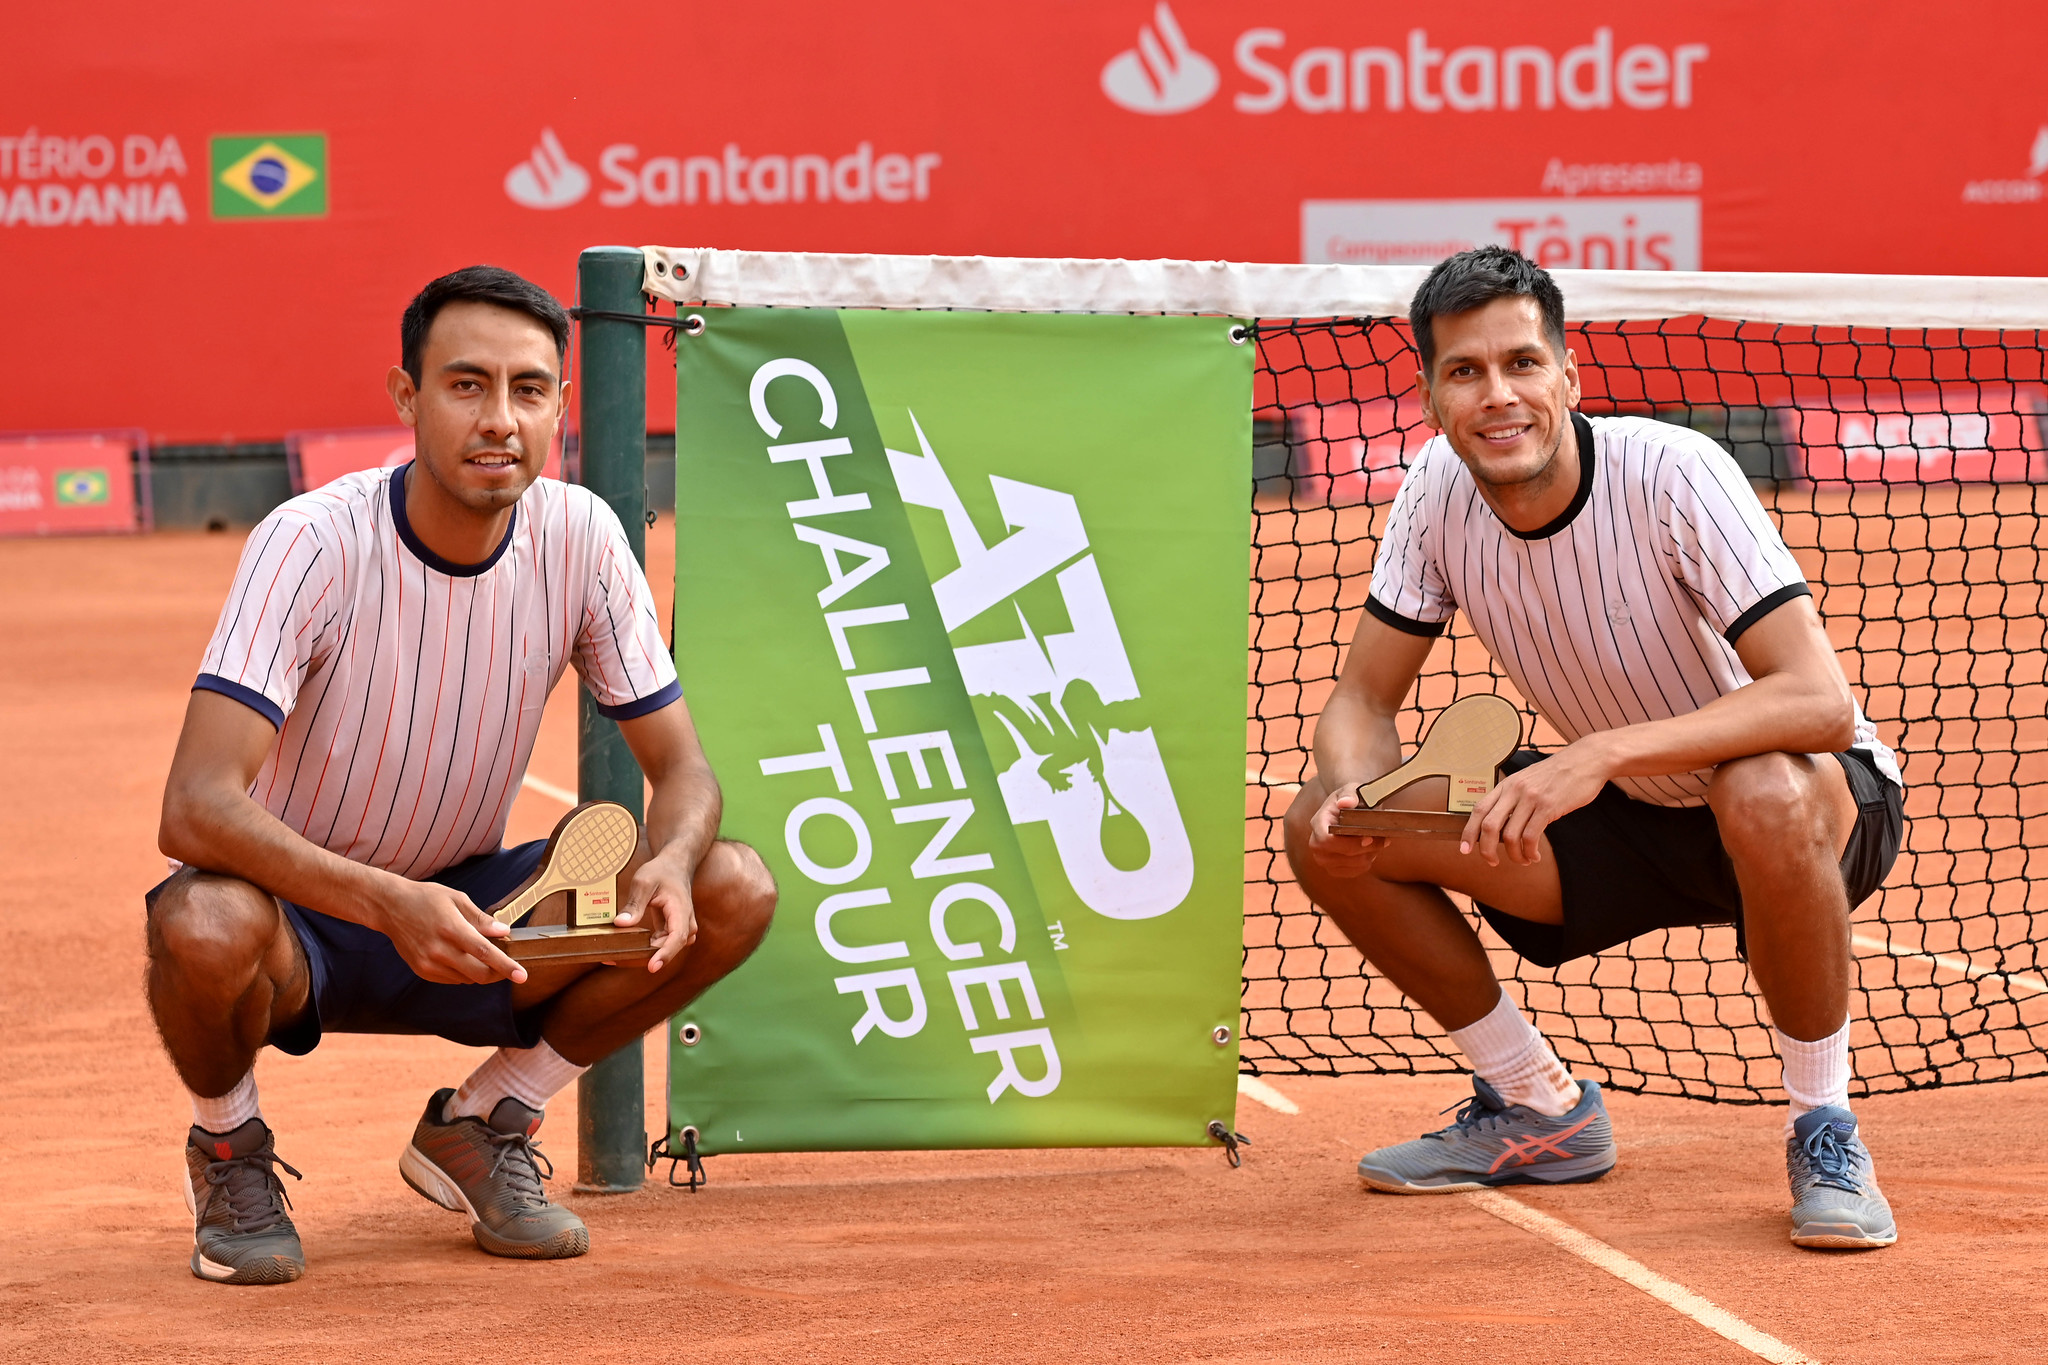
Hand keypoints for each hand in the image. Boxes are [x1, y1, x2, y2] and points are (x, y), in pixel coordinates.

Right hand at [375, 878, 526, 984]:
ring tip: (477, 953)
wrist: (390, 907)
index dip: (506, 966)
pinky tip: (459, 956)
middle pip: (478, 973)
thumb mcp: (456, 899)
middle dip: (498, 973)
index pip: (485, 953)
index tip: (522, 976)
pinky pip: (451, 979)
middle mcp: (439, 949)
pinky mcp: (421, 970)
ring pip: (466, 978)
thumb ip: (481, 918)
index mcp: (451, 929)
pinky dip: (462, 972)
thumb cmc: (426, 898)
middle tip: (506, 966)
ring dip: (479, 971)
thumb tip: (504, 931)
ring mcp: (428, 963)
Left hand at [615, 849, 698, 971]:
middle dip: (642, 957)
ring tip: (614, 956)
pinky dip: (643, 948)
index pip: (677, 938)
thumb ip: (634, 904)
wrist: (676, 866)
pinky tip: (624, 949)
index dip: (665, 954)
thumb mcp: (644, 882)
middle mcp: (685, 924)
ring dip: (641, 955)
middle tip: (612, 959)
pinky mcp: (673, 932)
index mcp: (681, 911)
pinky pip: (659, 945)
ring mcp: (681, 930)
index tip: (652, 967)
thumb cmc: (662, 872)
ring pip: (663, 950)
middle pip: (668, 948)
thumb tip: (621, 923)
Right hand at [1306, 783, 1387, 879]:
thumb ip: (1350, 794)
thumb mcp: (1351, 789)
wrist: (1348, 808)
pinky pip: (1356, 871)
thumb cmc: (1351, 798)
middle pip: (1341, 855)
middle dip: (1366, 849)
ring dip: (1370, 854)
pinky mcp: (1334, 869)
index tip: (1368, 837)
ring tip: (1377, 841)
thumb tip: (1346, 803)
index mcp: (1318, 823)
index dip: (1348, 843)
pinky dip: (1367, 861)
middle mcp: (1315, 844)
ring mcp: (1323, 859)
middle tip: (1384, 839)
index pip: (1326, 840)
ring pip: (1353, 864)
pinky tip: (1370, 849)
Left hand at [1460, 740, 1611, 866]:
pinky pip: (1531, 837)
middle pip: (1488, 826)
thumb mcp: (1528, 780)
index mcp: (1506, 785)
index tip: (1465, 849)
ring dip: (1514, 855)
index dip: (1468, 832)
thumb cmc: (1558, 774)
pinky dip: (1530, 852)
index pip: (1478, 809)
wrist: (1586, 759)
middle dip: (1486, 849)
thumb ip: (1514, 798)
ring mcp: (1530, 798)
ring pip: (1510, 835)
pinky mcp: (1548, 806)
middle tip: (1492, 862)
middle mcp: (1514, 790)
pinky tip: (1535, 856)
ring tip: (1524, 860)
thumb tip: (1502, 824)